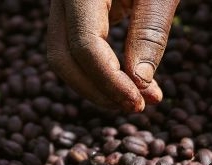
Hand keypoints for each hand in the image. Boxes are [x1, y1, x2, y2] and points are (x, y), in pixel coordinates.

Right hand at [47, 0, 178, 112]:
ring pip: (63, 56)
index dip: (110, 81)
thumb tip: (139, 86)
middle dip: (96, 90)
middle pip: (62, 58)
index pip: (85, 46)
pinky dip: (95, 69)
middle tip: (133, 107)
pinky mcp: (72, 10)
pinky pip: (73, 47)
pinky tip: (123, 79)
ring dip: (94, 85)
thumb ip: (149, 35)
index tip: (140, 103)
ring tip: (132, 98)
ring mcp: (62, 3)